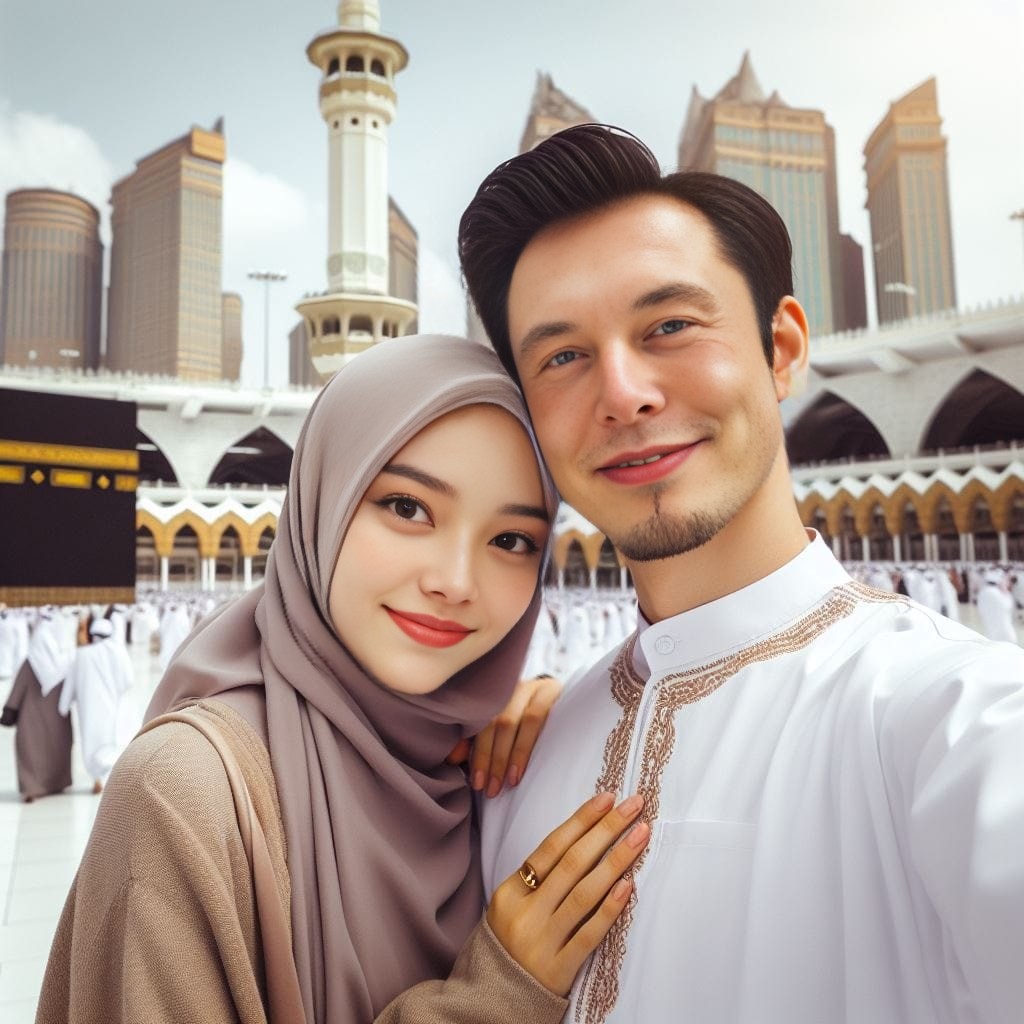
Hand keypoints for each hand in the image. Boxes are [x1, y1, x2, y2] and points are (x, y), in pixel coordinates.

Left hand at [469, 674, 562, 797]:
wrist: (572, 703)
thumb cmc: (529, 724)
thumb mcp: (501, 730)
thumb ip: (476, 741)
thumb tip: (453, 758)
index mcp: (494, 693)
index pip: (477, 722)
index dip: (474, 751)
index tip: (474, 780)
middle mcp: (510, 686)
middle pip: (493, 722)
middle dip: (487, 758)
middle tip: (486, 788)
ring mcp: (531, 686)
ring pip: (510, 721)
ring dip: (504, 757)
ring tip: (502, 785)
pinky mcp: (551, 691)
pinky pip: (535, 717)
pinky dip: (523, 748)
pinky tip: (519, 771)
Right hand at [486, 791, 648, 996]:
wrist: (494, 997)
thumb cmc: (511, 940)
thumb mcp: (512, 903)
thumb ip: (541, 877)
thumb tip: (586, 836)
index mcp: (511, 892)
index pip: (551, 847)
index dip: (581, 820)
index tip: (608, 798)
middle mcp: (526, 913)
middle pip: (572, 863)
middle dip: (606, 829)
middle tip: (634, 805)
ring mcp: (543, 941)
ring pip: (584, 893)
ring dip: (616, 860)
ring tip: (640, 835)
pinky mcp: (559, 969)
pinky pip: (589, 934)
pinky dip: (609, 908)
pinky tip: (628, 885)